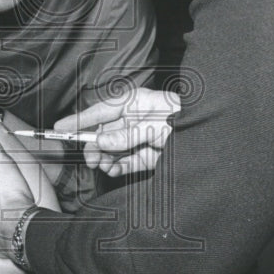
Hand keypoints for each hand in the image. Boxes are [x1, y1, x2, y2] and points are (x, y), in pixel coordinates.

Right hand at [54, 87, 179, 176]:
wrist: (213, 141)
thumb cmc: (188, 121)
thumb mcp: (156, 125)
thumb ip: (127, 135)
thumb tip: (100, 142)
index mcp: (136, 103)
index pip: (101, 110)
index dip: (80, 119)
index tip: (60, 129)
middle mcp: (135, 120)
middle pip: (104, 133)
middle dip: (94, 146)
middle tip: (90, 159)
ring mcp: (140, 139)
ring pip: (112, 150)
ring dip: (103, 159)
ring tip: (102, 166)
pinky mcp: (147, 157)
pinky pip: (125, 163)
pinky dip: (116, 168)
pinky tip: (112, 170)